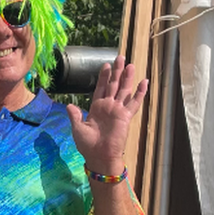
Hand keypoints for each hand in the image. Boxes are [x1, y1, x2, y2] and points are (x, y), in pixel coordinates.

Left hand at [65, 56, 147, 173]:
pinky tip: (144, 82)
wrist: (99, 157)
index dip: (103, 77)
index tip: (106, 65)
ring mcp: (118, 111)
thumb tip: (69, 105)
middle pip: (113, 85)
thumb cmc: (88, 145)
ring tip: (130, 64)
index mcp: (96, 108)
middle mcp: (108, 107)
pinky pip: (134, 103)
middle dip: (116, 72)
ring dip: (127, 78)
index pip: (101, 88)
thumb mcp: (77, 128)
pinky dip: (140, 93)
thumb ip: (75, 116)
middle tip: (120, 57)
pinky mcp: (126, 117)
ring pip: (124, 90)